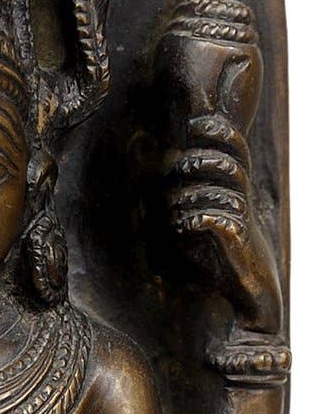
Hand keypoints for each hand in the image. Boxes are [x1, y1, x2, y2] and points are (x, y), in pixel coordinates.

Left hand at [165, 113, 281, 334]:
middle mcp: (242, 199)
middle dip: (201, 162)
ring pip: (224, 192)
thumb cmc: (223, 252)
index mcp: (236, 187)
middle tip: (178, 169)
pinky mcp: (237, 244)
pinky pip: (220, 222)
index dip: (218, 131)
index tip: (193, 125)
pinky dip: (197, 220)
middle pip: (230, 165)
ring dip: (192, 195)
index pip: (235, 148)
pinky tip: (182, 227)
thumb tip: (166, 166)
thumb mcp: (205, 214)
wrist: (248, 288)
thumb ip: (192, 190)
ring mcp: (242, 220)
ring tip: (173, 208)